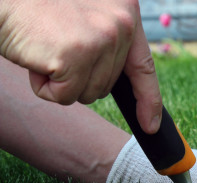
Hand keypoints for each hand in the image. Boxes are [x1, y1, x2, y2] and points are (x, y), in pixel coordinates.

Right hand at [0, 0, 161, 133]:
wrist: (5, 0)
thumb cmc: (40, 10)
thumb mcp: (88, 19)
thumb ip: (109, 44)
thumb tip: (116, 83)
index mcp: (127, 12)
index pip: (144, 66)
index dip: (149, 99)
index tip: (151, 125)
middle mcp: (121, 24)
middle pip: (108, 85)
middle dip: (78, 78)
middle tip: (57, 50)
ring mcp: (101, 40)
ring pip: (88, 94)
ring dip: (61, 82)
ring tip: (46, 50)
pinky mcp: (77, 56)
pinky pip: (64, 96)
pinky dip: (44, 87)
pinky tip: (36, 58)